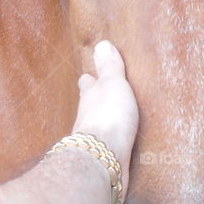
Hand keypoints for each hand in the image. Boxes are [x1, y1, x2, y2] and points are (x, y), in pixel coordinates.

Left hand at [72, 40, 137, 201]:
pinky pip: (107, 148)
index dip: (90, 79)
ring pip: (96, 128)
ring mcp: (93, 140)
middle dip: (94, 103)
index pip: (87, 83)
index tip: (91, 76)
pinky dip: (110, 145)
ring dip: (102, 125)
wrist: (103, 158)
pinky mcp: (102, 158)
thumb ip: (109, 67)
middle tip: (102, 99)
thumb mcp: (113, 84)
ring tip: (113, 123)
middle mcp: (87, 117)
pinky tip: (117, 148)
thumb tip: (101, 44)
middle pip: (89, 107)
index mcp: (90, 96)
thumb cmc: (108, 115)